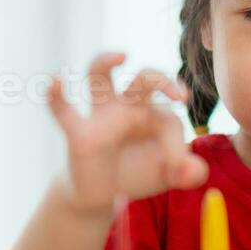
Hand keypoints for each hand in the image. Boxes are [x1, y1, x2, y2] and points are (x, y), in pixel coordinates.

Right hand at [47, 51, 208, 215]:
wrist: (103, 194)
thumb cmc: (138, 173)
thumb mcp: (168, 175)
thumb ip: (188, 173)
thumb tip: (196, 171)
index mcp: (152, 112)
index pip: (169, 118)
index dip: (176, 144)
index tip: (180, 168)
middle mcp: (127, 105)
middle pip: (143, 78)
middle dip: (162, 80)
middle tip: (181, 96)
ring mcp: (101, 115)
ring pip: (100, 76)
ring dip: (106, 61)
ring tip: (121, 55)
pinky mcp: (79, 132)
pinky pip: (63, 111)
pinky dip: (55, 96)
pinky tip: (54, 82)